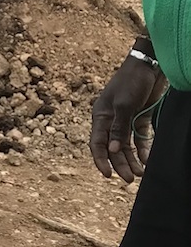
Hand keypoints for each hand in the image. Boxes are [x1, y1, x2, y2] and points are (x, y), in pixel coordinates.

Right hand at [90, 57, 165, 181]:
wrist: (148, 66)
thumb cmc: (132, 82)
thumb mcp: (124, 105)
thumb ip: (118, 128)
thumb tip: (113, 150)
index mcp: (101, 115)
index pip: (97, 143)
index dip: (101, 159)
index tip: (107, 175)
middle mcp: (111, 120)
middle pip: (113, 147)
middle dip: (120, 164)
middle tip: (129, 179)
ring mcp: (125, 120)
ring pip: (126, 145)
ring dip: (132, 160)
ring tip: (140, 173)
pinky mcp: (139, 118)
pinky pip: (139, 139)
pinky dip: (143, 150)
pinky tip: (148, 160)